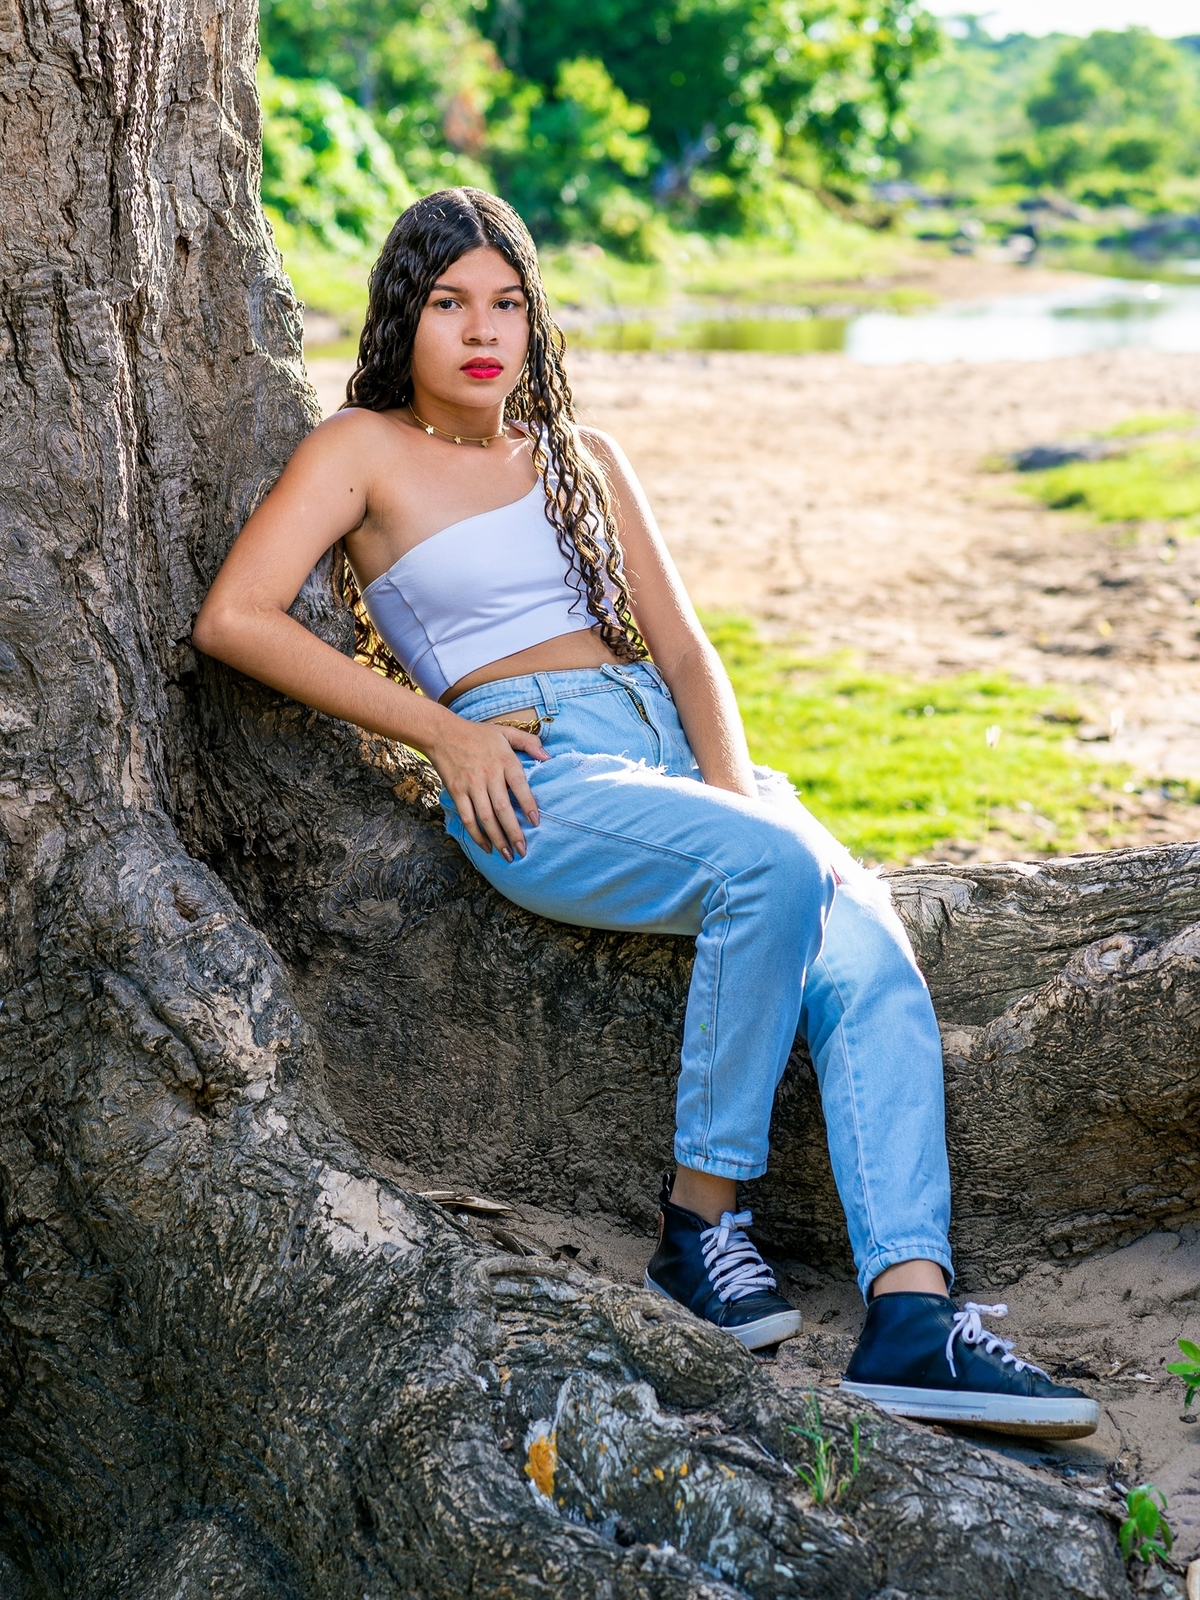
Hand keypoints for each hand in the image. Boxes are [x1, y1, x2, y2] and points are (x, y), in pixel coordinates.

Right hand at [425, 715, 546, 860]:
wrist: (442, 733)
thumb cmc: (478, 734)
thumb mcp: (506, 731)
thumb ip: (529, 742)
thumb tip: (548, 757)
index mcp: (504, 760)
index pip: (519, 785)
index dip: (528, 805)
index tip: (536, 822)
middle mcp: (488, 774)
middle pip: (502, 808)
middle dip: (513, 832)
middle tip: (523, 850)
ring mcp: (471, 785)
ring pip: (485, 817)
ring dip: (497, 839)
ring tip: (508, 855)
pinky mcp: (457, 792)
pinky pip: (468, 818)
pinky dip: (477, 835)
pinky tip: (487, 847)